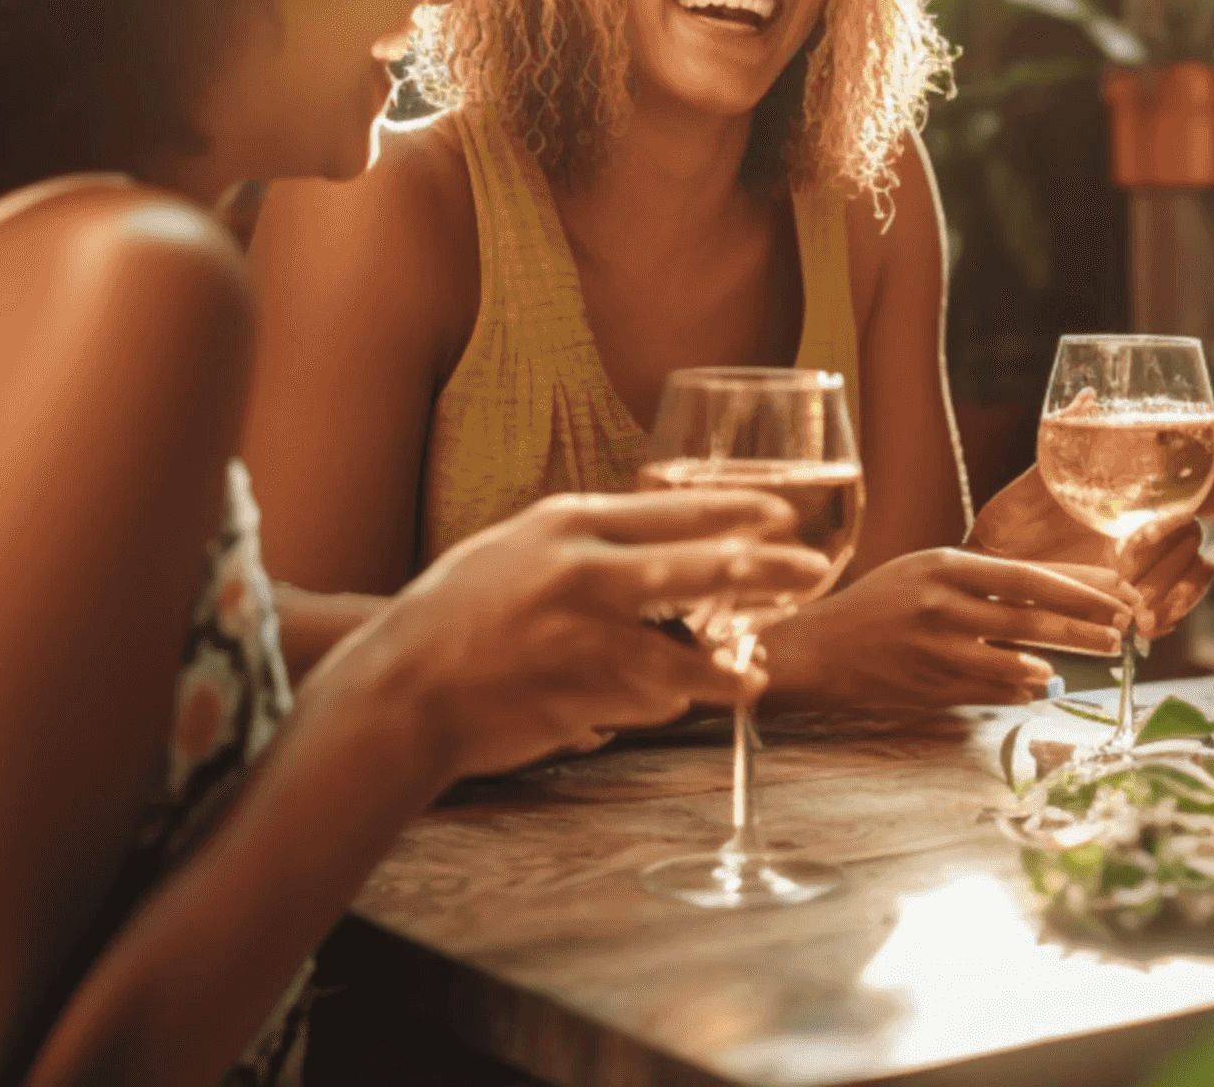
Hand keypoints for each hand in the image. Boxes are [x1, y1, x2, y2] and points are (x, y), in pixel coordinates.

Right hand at [366, 489, 833, 776]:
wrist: (401, 690)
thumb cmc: (452, 616)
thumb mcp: (514, 549)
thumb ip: (582, 544)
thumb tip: (652, 542)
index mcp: (566, 526)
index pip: (673, 509)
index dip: (736, 512)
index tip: (780, 515)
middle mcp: (582, 573)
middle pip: (701, 568)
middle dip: (767, 570)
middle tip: (812, 572)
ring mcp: (585, 639)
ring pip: (685, 653)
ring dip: (724, 669)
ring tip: (752, 676)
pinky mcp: (583, 698)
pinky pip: (649, 701)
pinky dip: (662, 704)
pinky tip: (666, 705)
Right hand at [757, 546, 1131, 709]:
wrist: (818, 648)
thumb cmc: (878, 603)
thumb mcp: (926, 572)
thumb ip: (980, 582)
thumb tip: (1045, 596)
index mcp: (947, 568)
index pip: (1029, 576)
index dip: (1079, 588)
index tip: (1116, 593)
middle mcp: (944, 606)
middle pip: (1032, 619)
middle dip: (1083, 627)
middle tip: (1119, 632)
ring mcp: (937, 651)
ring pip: (1015, 661)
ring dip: (1056, 662)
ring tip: (1086, 660)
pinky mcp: (931, 689)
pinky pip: (989, 692)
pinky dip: (1020, 690)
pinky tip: (1040, 687)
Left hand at [967, 464, 1212, 639]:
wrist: (988, 576)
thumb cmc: (1011, 525)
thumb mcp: (1035, 485)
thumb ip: (1064, 441)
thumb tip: (1091, 398)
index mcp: (1128, 506)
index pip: (1181, 506)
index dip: (1171, 523)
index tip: (1135, 539)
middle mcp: (1142, 537)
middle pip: (1193, 545)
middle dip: (1171, 569)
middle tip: (1131, 586)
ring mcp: (1141, 574)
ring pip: (1192, 579)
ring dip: (1174, 598)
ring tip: (1138, 619)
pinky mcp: (1130, 609)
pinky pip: (1172, 617)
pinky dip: (1166, 622)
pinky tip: (1140, 630)